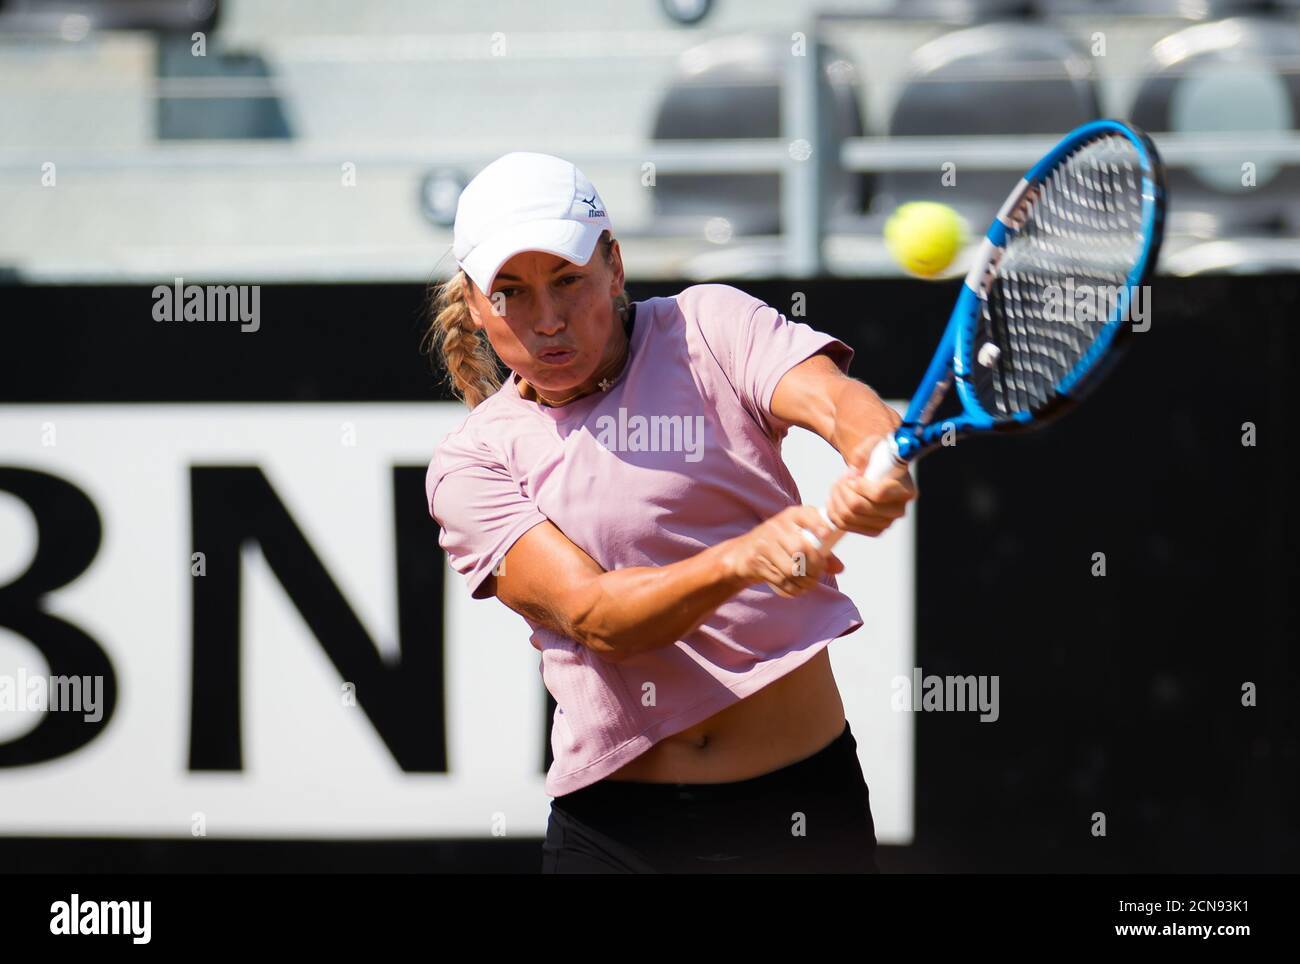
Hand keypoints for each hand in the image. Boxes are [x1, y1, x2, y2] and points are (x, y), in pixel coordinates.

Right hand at [725, 506, 844, 597]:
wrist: (742, 554)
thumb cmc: (777, 545)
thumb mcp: (796, 539)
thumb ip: (820, 551)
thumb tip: (839, 568)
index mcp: (790, 516)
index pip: (806, 514)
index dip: (818, 524)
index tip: (826, 535)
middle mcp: (777, 527)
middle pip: (800, 548)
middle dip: (815, 566)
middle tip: (818, 573)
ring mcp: (765, 543)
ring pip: (791, 568)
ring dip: (805, 581)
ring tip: (810, 583)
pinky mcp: (757, 561)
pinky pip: (781, 580)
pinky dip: (794, 589)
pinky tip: (799, 588)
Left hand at [826, 435, 917, 536]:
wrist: (879, 469)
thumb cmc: (879, 455)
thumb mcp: (873, 444)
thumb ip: (864, 453)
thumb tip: (855, 471)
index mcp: (906, 489)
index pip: (878, 493)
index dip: (859, 485)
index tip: (853, 474)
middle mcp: (899, 509)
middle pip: (859, 507)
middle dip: (842, 490)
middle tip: (841, 478)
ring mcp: (886, 522)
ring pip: (848, 516)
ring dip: (836, 499)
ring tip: (837, 486)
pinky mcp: (873, 530)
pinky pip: (845, 525)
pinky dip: (834, 512)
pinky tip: (834, 499)